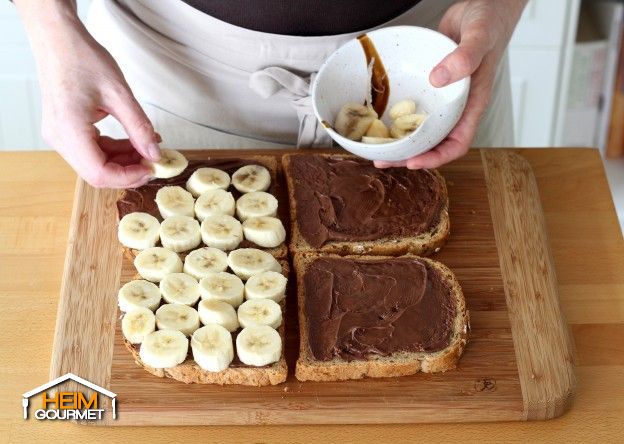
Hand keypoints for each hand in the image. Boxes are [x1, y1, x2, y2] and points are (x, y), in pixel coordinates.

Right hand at [15, 0, 159, 187]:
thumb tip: (154, 154)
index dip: (128, 177)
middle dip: (127, 171)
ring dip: (123, 161)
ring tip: (148, 148)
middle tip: (153, 161)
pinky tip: (134, 141)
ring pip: (95, 164)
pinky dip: (114, 150)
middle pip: (96, 173)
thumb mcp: (120, 94)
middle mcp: (59, 138)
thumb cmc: (82, 59)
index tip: (152, 169)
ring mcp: (60, 135)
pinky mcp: (65, 130)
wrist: (58, 40)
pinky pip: (92, 150)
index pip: (99, 173)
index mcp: (69, 130)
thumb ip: (139, 127)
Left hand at [375, 0, 526, 168]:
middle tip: (384, 161)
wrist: (483, 5)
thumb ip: (465, 57)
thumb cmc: (490, 22)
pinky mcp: (429, 85)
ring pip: (420, 126)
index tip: (414, 162)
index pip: (457, 143)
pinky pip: (413, 106)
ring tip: (377, 149)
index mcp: (472, 103)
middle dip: (409, 155)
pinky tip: (380, 118)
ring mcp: (442, 96)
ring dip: (400, 140)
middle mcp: (456, 105)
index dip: (437, 157)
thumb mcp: (480, 37)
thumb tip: (439, 79)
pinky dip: (397, 116)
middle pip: (433, 142)